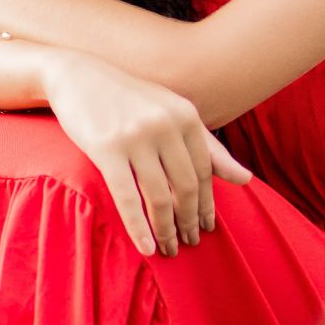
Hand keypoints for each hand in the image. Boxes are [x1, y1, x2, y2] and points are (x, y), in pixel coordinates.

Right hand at [40, 52, 251, 256]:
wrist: (77, 76)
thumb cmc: (128, 99)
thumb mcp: (172, 114)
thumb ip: (208, 147)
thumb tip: (247, 180)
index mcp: (185, 116)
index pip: (205, 171)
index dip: (207, 204)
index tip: (206, 228)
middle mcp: (165, 125)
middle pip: (186, 187)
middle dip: (189, 220)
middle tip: (189, 243)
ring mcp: (135, 137)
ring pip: (159, 196)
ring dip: (166, 229)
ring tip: (169, 249)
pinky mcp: (106, 149)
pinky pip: (127, 197)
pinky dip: (139, 227)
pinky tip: (147, 247)